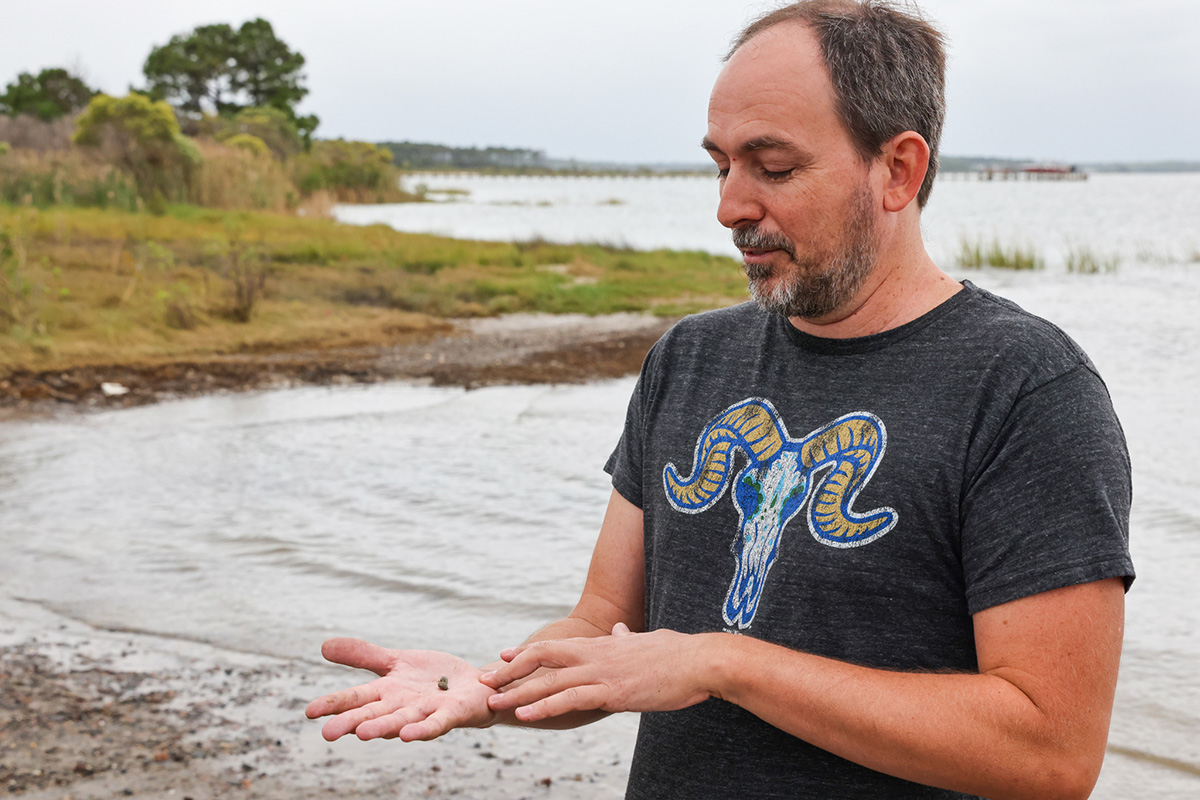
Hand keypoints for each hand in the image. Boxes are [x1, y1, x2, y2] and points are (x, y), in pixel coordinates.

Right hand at [305, 638, 494, 741]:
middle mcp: (402, 706)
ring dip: (382, 728)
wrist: (475, 685)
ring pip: (401, 721)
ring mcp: (426, 712)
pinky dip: (422, 730)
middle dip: (352, 723)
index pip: (356, 698)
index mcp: (386, 692)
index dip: (334, 704)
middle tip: (328, 733)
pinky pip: (436, 724)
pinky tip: (408, 735)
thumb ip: (363, 656)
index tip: (309, 712)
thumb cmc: (432, 678)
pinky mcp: (450, 714)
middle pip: (374, 714)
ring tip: (362, 734)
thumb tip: (323, 646)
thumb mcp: (396, 661)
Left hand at [479, 624, 712, 722]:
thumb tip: (622, 631)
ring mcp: (602, 672)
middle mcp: (595, 654)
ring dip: (517, 691)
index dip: (526, 652)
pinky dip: (544, 705)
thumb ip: (629, 639)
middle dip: (509, 671)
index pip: (554, 646)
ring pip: (549, 680)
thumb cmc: (678, 654)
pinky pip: (570, 699)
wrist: (701, 661)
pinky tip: (525, 714)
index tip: (501, 659)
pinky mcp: (612, 691)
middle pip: (542, 657)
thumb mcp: (647, 642)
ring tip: (493, 702)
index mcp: (602, 645)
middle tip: (484, 681)